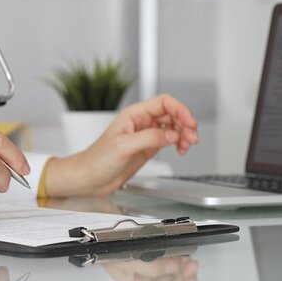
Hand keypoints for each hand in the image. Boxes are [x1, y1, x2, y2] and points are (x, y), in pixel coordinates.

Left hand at [46, 94, 197, 195]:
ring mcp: (145, 135)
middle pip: (172, 113)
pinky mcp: (148, 148)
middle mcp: (141, 122)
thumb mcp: (123, 147)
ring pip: (173, 126)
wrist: (89, 178)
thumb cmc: (97, 159)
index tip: (190, 122)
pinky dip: (178, 143)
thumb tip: (171, 134)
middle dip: (185, 123)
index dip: (180, 109)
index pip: (163, 103)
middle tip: (192, 138)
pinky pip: (169, 139)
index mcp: (134, 115)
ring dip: (184, 134)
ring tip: (187, 146)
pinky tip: (180, 150)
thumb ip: (149, 138)